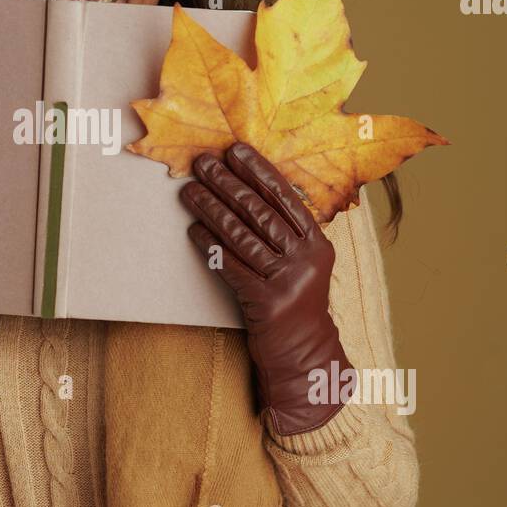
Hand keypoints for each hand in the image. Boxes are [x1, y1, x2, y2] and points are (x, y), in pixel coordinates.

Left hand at [179, 141, 350, 436]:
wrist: (304, 357)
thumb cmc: (294, 303)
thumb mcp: (302, 264)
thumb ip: (284, 232)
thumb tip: (247, 188)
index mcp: (317, 243)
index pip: (284, 197)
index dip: (258, 170)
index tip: (235, 150)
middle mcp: (306, 259)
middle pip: (259, 212)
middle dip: (227, 183)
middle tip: (202, 163)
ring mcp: (287, 281)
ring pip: (242, 236)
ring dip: (211, 209)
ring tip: (188, 191)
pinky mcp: (266, 303)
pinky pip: (230, 266)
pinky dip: (209, 245)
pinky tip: (192, 229)